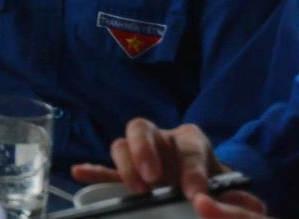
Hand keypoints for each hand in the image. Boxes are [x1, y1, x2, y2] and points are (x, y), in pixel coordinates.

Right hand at [71, 119, 267, 216]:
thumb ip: (236, 195)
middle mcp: (160, 139)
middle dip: (145, 150)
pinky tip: (80, 173)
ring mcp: (139, 154)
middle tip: (153, 178)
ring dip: (125, 164)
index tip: (195, 193)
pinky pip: (104, 167)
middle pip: (142, 129)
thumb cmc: (213, 184)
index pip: (188, 147)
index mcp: (190, 140)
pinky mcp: (125, 172)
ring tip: (136, 188)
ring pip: (121, 144)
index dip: (192, 169)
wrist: (201, 188)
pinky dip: (93, 170)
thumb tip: (250, 203)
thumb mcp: (228, 188)